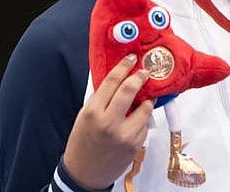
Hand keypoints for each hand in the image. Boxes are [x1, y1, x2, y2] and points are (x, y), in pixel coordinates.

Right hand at [62, 54, 154, 189]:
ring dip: (146, 100)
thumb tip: (118, 78)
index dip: (124, 67)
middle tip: (145, 72)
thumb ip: (101, 98)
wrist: (85, 172)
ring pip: (144, 108)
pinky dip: (142, 120)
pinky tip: (136, 120)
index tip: (131, 59)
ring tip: (145, 97)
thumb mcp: (84, 115)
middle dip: (140, 77)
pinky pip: (144, 125)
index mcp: (93, 112)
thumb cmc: (83, 141)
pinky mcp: (135, 145)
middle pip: (130, 90)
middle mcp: (109, 122)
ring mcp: (124, 135)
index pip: (112, 81)